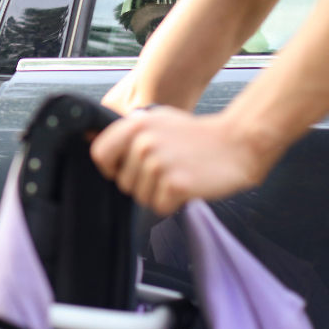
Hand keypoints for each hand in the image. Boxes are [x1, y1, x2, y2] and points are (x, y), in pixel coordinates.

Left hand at [89, 106, 270, 215]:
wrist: (237, 143)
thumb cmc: (197, 136)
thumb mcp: (157, 120)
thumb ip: (128, 131)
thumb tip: (92, 138)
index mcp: (136, 124)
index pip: (100, 154)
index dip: (110, 168)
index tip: (123, 171)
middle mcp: (144, 142)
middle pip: (123, 182)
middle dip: (142, 183)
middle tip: (167, 170)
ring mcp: (159, 163)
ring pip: (140, 197)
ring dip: (158, 193)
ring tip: (178, 174)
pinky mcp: (175, 184)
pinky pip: (159, 207)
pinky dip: (172, 203)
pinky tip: (187, 185)